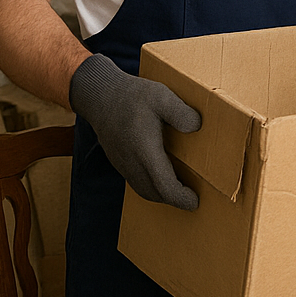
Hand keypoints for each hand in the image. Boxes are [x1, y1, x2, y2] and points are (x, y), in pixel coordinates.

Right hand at [69, 53, 201, 209]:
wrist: (99, 96)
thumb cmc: (132, 95)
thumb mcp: (162, 96)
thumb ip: (180, 112)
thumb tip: (196, 127)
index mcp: (144, 150)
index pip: (163, 185)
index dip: (180, 197)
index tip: (195, 201)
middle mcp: (131, 162)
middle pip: (154, 193)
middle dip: (174, 200)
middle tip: (192, 199)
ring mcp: (123, 164)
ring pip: (143, 190)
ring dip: (162, 195)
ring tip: (180, 192)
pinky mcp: (119, 161)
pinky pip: (136, 182)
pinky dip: (151, 188)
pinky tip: (161, 179)